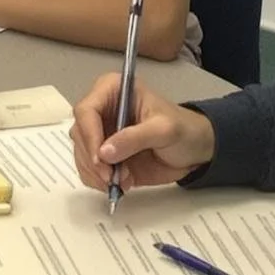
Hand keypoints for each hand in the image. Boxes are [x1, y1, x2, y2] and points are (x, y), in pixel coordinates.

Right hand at [72, 75, 215, 192]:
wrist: (194, 150)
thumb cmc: (183, 129)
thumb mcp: (164, 129)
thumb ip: (135, 138)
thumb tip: (104, 153)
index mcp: (112, 91)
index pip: (86, 110)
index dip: (89, 136)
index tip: (101, 160)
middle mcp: (101, 110)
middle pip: (79, 135)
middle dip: (93, 160)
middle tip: (112, 177)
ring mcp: (100, 134)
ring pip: (81, 155)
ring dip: (97, 174)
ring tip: (124, 181)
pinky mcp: (104, 156)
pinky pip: (89, 170)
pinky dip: (99, 182)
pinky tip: (121, 184)